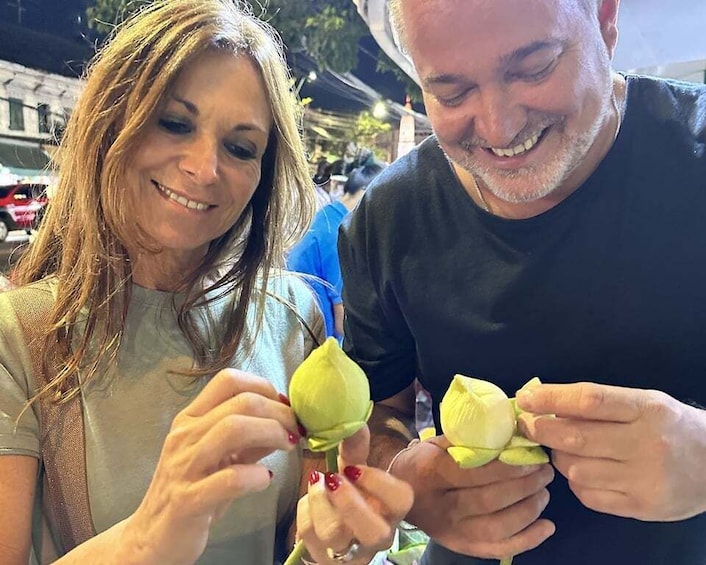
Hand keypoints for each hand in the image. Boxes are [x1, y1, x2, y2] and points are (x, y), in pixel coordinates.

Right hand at [124, 369, 300, 564]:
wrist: (152, 538)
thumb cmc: (192, 491)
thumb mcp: (221, 457)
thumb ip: (250, 437)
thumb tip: (286, 418)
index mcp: (190, 419)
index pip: (228, 380)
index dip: (264, 387)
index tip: (285, 406)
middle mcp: (184, 436)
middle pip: (240, 402)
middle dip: (278, 412)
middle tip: (296, 430)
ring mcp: (183, 467)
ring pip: (233, 429)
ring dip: (272, 433)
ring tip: (288, 446)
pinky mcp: (187, 501)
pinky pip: (229, 479)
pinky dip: (255, 476)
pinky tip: (264, 479)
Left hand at [296, 428, 413, 563]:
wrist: (335, 531)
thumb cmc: (352, 495)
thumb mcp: (356, 471)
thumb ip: (356, 448)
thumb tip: (354, 422)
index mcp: (392, 509)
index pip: (400, 500)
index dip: (376, 481)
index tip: (352, 467)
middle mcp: (378, 536)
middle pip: (374, 531)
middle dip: (348, 502)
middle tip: (331, 477)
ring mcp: (352, 553)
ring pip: (335, 536)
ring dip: (319, 502)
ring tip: (316, 483)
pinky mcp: (326, 561)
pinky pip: (310, 538)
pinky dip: (304, 512)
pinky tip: (309, 500)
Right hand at [390, 436, 554, 559]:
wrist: (399, 493)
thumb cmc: (423, 462)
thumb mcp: (437, 443)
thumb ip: (467, 439)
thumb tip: (509, 432)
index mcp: (433, 474)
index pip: (476, 474)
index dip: (509, 468)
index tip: (533, 458)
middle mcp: (442, 507)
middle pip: (489, 501)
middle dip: (525, 487)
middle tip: (545, 472)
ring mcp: (452, 531)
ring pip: (497, 528)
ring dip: (529, 511)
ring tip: (544, 493)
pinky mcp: (461, 546)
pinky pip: (498, 549)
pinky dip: (527, 540)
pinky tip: (547, 526)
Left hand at [517, 382, 705, 520]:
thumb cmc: (669, 426)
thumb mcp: (642, 402)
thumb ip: (598, 403)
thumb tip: (543, 403)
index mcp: (646, 410)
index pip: (589, 401)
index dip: (551, 399)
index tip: (525, 399)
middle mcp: (646, 444)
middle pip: (576, 438)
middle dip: (542, 430)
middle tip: (528, 425)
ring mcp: (644, 479)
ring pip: (576, 469)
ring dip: (560, 457)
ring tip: (565, 448)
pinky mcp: (641, 507)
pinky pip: (588, 494)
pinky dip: (576, 481)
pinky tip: (585, 470)